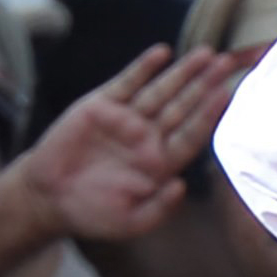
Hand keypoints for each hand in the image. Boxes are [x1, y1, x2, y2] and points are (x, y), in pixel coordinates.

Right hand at [15, 47, 239, 242]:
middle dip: (205, 85)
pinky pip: (128, 82)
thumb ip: (159, 208)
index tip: (227, 95)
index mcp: (161, 163)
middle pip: (184, 106)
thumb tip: (182, 186)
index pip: (192, 135)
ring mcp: (127, 119)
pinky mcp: (102, 105)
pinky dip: (144, 68)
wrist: (48, 198)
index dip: (209, 115)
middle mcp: (149, 137)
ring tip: (206, 53)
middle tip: (228, 63)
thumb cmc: (92, 214)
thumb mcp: (131, 223)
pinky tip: (162, 54)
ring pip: (162, 90)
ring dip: (183, 72)